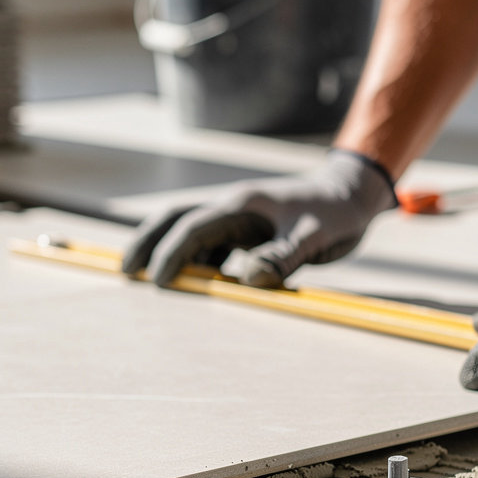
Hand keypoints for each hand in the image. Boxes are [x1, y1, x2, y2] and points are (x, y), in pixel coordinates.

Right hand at [120, 150, 397, 287]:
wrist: (352, 194)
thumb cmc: (335, 213)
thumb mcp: (315, 236)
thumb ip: (282, 256)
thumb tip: (246, 279)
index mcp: (241, 204)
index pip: (193, 228)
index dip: (171, 254)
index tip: (158, 282)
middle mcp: (232, 208)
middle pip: (175, 219)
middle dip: (146, 241)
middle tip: (125, 270)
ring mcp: (237, 220)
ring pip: (189, 233)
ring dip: (166, 252)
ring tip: (145, 278)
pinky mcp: (246, 231)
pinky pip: (211, 246)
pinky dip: (194, 262)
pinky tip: (193, 283)